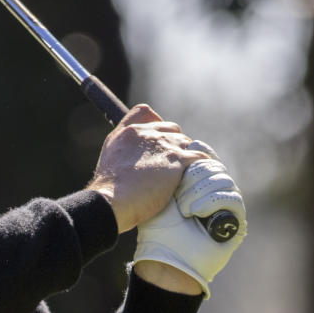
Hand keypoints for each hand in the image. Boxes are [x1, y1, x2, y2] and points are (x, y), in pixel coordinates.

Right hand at [86, 104, 208, 232]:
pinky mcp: (178, 159)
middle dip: (175, 143)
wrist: (113, 199)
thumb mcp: (109, 158)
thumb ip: (123, 148)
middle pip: (172, 129)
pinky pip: (200, 155)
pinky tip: (202, 173)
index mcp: (128, 132)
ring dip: (189, 155)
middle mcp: (147, 134)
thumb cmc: (109, 187)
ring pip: (187, 142)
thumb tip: (135, 157)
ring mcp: (164, 145)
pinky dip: (204, 163)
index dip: (157, 125)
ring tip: (189, 170)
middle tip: (175, 162)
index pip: (146, 113)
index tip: (159, 138)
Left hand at [132, 151, 246, 297]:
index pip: (202, 153)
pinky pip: (231, 197)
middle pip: (212, 163)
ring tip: (183, 208)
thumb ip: (160, 157)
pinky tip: (194, 212)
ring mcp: (225, 203)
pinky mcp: (235, 219)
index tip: (176, 158)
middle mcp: (212, 188)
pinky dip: (210, 202)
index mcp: (194, 178)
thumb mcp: (155, 184)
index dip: (190, 154)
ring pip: (221, 178)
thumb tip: (158, 122)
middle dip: (191, 175)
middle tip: (175, 193)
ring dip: (197, 191)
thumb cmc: (154, 221)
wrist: (161, 252)